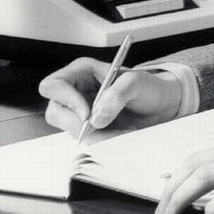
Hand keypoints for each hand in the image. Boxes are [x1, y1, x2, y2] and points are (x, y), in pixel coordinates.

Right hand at [39, 57, 182, 136]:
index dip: (66, 100)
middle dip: (78, 124)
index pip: (53, 86)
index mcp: (82, 71)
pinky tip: (119, 133)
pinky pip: (85, 140)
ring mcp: (80, 112)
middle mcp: (76, 91)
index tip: (87, 114)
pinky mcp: (88, 128)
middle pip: (55, 112)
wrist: (160, 105)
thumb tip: (96, 117)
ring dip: (94, 135)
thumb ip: (118, 94)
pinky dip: (102, 142)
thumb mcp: (138, 83)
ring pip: (69, 130)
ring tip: (121, 129)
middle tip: (102, 127)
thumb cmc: (148, 88)